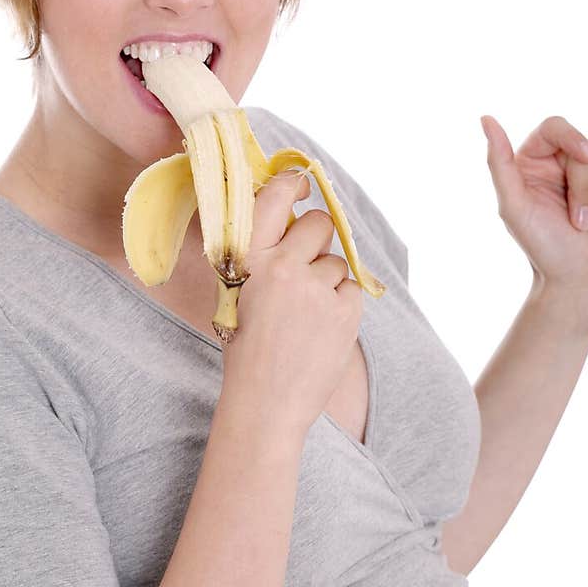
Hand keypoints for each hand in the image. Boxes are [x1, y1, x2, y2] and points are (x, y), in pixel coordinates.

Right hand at [221, 170, 362, 440]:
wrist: (264, 403)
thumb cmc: (246, 349)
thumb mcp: (234, 294)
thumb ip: (259, 257)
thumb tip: (290, 223)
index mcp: (248, 260)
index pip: (274, 198)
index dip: (293, 184)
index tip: (302, 184)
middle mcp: (283, 267)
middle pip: (320, 225)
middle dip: (319, 240)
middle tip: (306, 269)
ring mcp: (316, 289)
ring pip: (338, 262)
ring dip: (328, 282)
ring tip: (307, 316)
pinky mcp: (345, 310)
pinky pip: (353, 288)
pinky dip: (342, 305)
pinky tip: (322, 328)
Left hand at [480, 114, 587, 303]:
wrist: (578, 280)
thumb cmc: (542, 246)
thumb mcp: (513, 206)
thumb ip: (499, 163)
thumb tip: (487, 119)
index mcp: (533, 162)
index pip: (555, 126)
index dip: (573, 137)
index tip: (584, 158)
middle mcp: (562, 164)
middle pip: (587, 144)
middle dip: (585, 183)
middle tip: (575, 217)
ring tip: (587, 222)